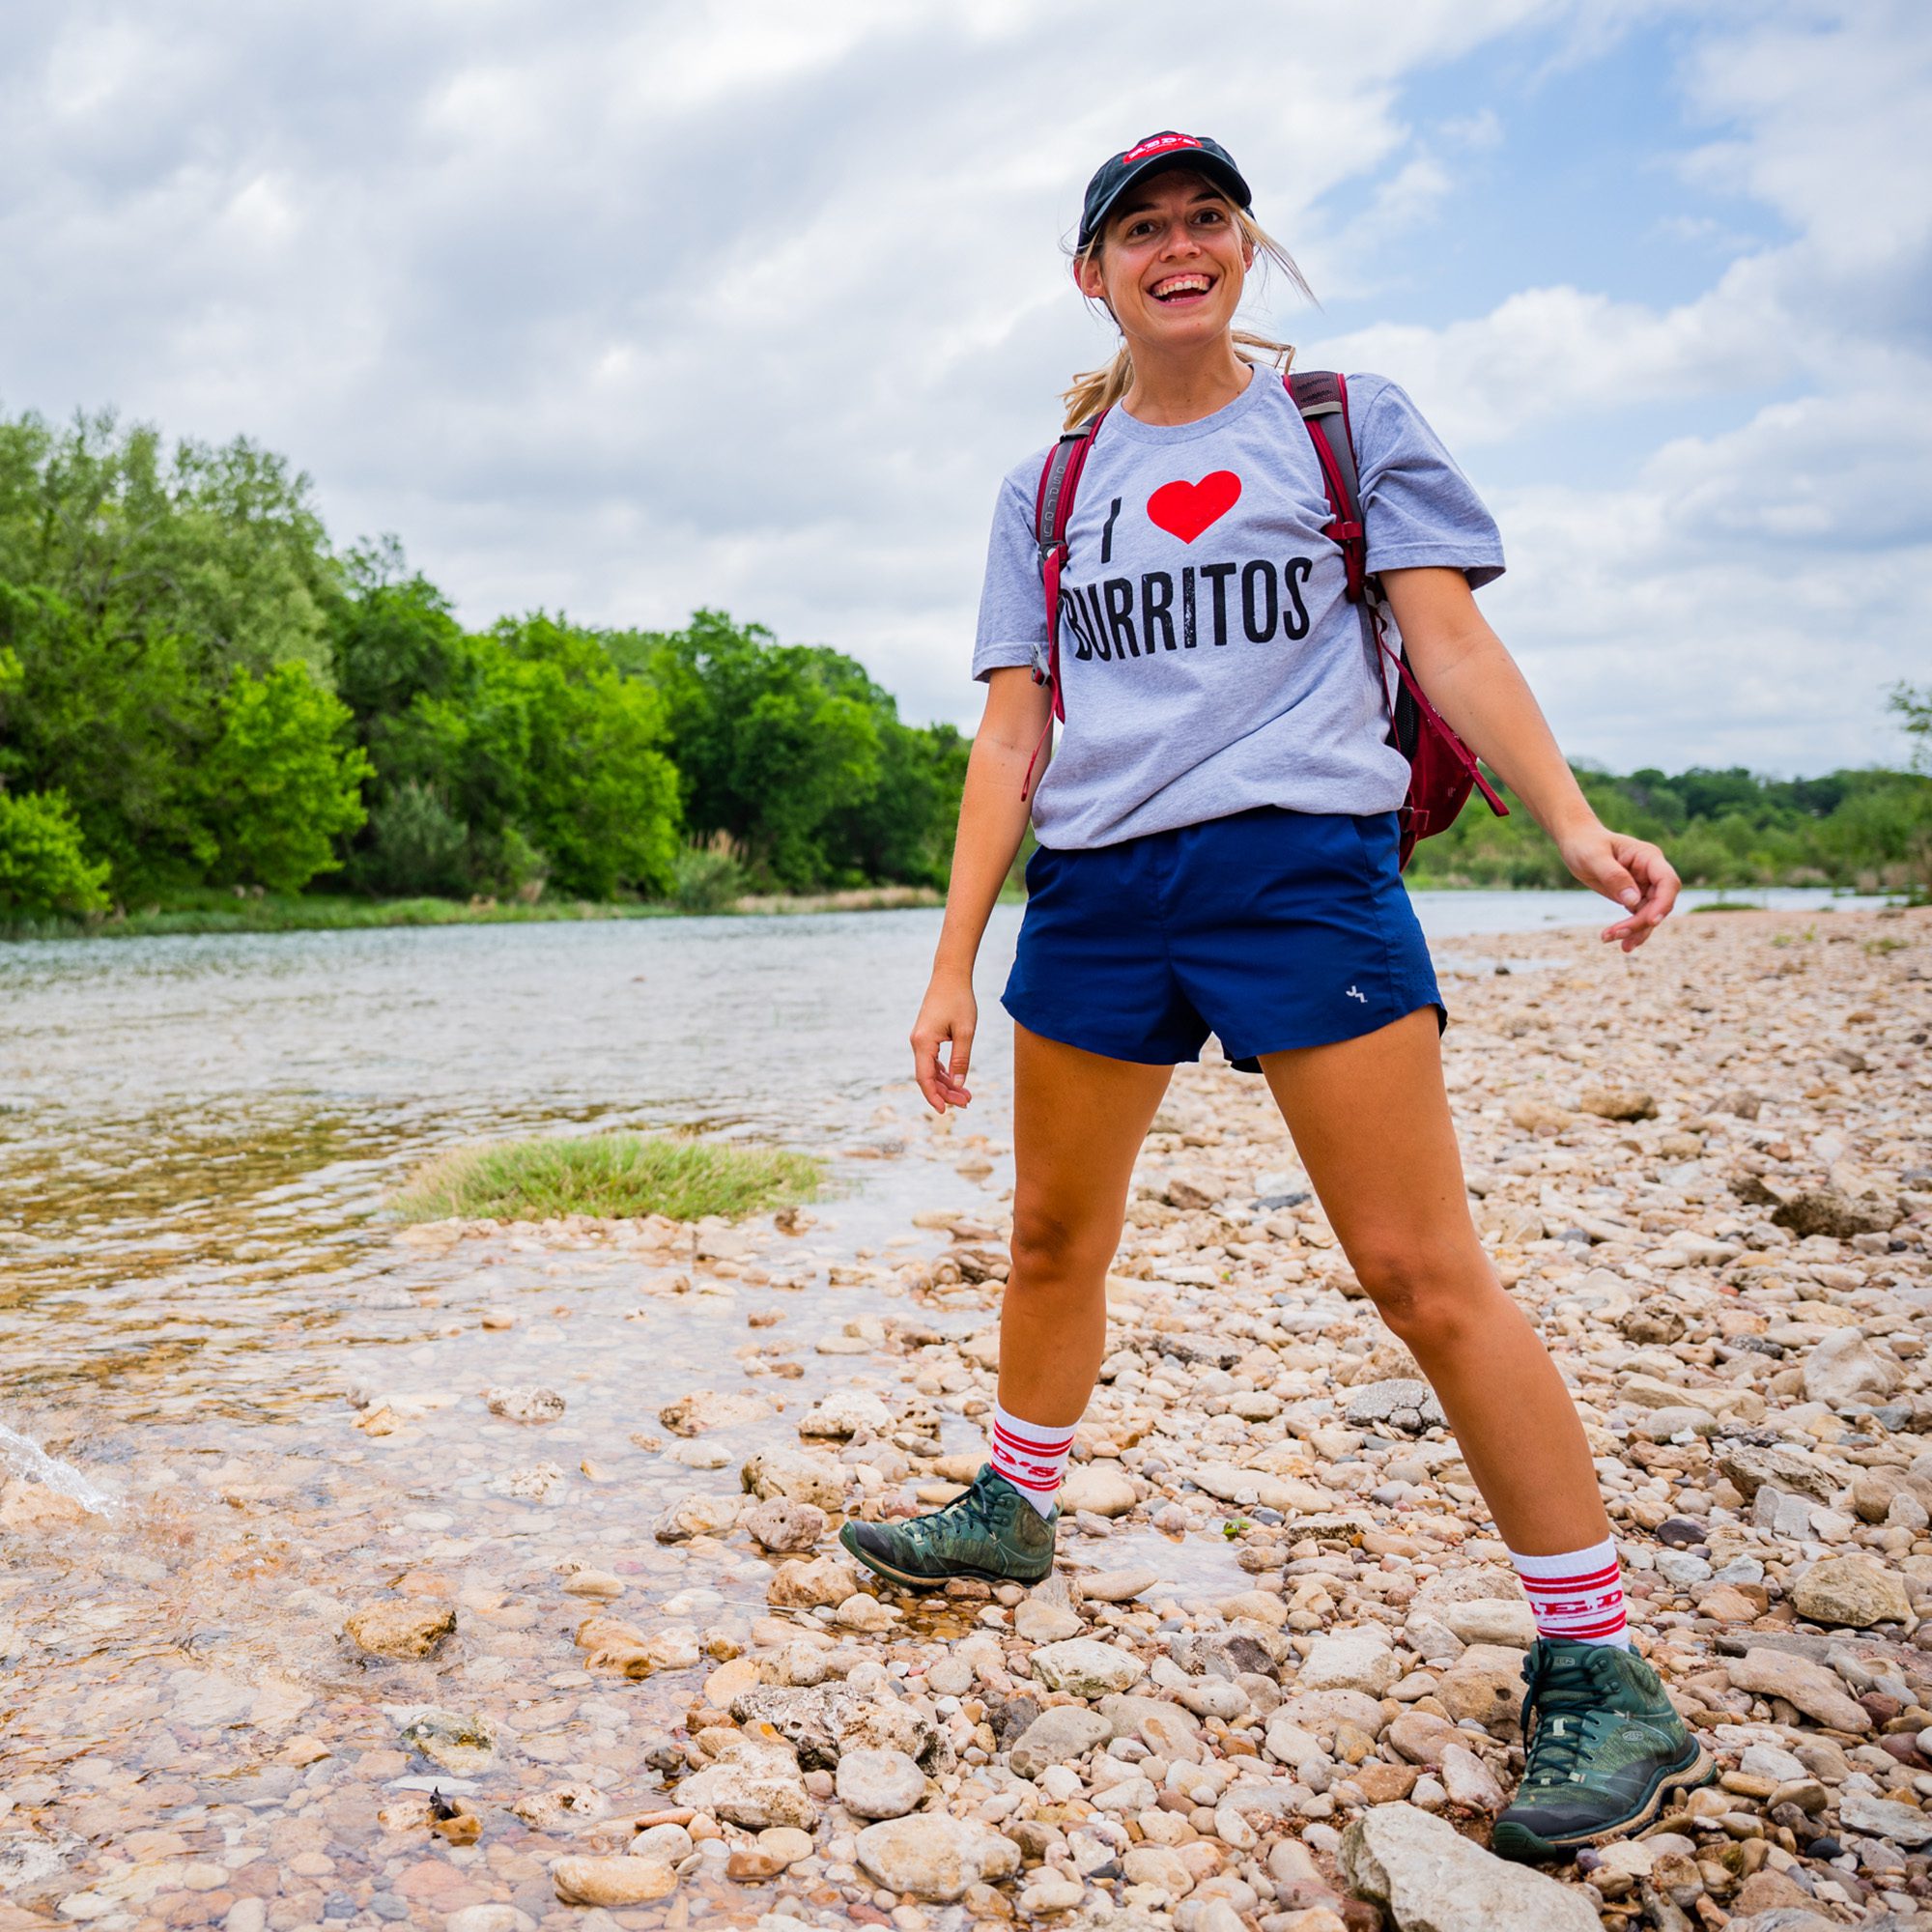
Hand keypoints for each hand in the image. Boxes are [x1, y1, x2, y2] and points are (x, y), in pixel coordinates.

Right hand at [911, 974, 976, 1112]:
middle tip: (967, 1103)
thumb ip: (961, 1059)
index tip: (945, 1112)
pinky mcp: (926, 1036)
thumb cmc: (959, 1000)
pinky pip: (932, 1061)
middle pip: (927, 1077)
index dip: (934, 1097)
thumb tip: (958, 1084)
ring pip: (930, 1070)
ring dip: (946, 1084)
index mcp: (923, 1042)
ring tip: (966, 1095)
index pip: (925, 1078)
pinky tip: (956, 1080)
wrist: (950, 975)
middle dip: (945, 1093)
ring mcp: (920, 1040)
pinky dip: (943, 1072)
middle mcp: (917, 1042)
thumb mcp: (965, 1031)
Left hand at [1559, 824, 1679, 951]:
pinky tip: (1620, 943)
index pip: (1667, 882)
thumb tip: (1633, 901)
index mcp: (1649, 857)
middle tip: (1616, 934)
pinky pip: (1639, 917)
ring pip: (1650, 914)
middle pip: (1659, 903)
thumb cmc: (1585, 844)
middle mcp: (1651, 872)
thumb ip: (1614, 877)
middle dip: (1641, 921)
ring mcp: (1645, 886)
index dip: (1664, 902)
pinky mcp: (1634, 897)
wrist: (1577, 843)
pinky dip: (1631, 930)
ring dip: (1635, 930)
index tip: (1652, 921)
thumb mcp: (1594, 858)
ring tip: (1609, 939)